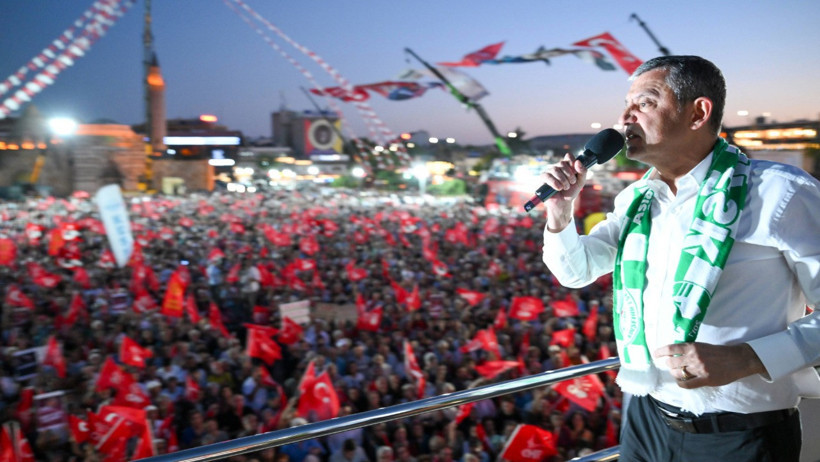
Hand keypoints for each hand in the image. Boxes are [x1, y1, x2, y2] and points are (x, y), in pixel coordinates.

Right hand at [541, 153, 587, 231]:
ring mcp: (549, 172)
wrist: (563, 203)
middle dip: (569, 175)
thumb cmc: (571, 192)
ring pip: (555, 169)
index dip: (572, 162)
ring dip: (563, 180)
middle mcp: (557, 167)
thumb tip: (578, 162)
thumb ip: (583, 171)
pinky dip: (555, 183)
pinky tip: (558, 188)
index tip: (575, 172)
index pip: (568, 157)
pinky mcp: (543, 178)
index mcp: (566, 166)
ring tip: (565, 187)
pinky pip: (547, 176)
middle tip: (571, 183)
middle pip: (562, 163)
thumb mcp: (580, 182)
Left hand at [653, 342, 767, 388]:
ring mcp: (699, 369)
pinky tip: (681, 382)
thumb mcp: (703, 345)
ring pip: (678, 373)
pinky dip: (681, 383)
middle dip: (669, 364)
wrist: (738, 359)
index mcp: (693, 347)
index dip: (660, 352)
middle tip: (670, 365)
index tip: (655, 354)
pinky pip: (687, 384)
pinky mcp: (705, 380)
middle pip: (672, 362)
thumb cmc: (720, 351)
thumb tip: (676, 353)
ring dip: (675, 373)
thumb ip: (690, 349)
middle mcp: (694, 357)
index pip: (671, 348)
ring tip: (676, 373)